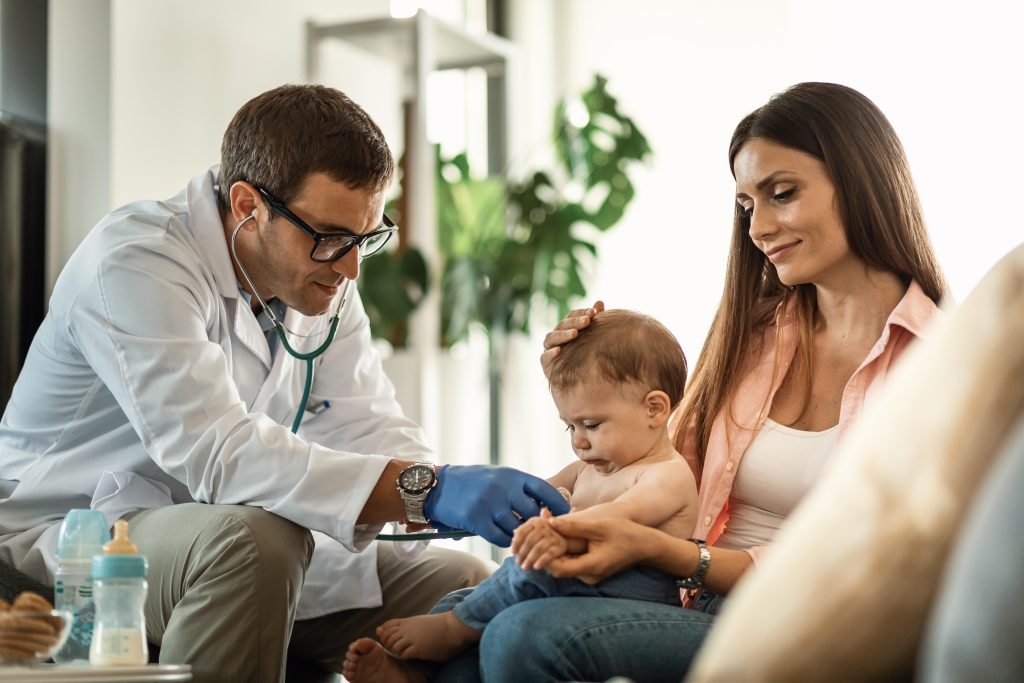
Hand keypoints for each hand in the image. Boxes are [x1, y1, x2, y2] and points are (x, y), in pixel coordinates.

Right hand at [424, 465, 570, 546]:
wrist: (440, 486)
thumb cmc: (474, 482)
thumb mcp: (499, 476)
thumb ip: (520, 488)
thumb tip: (547, 506)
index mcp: (513, 475)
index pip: (545, 490)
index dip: (558, 505)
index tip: (564, 516)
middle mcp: (503, 487)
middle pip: (533, 513)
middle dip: (536, 524)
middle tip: (537, 532)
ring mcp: (490, 504)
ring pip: (517, 528)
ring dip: (518, 534)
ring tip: (517, 535)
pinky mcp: (477, 519)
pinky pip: (500, 538)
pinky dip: (504, 540)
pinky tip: (502, 537)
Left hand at [512, 508, 567, 569]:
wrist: (565, 537)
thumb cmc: (543, 536)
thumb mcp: (533, 531)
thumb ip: (523, 532)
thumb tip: (513, 533)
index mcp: (535, 521)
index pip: (522, 532)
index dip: (516, 543)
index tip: (512, 552)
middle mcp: (545, 525)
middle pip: (529, 541)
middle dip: (522, 553)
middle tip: (518, 563)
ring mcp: (554, 535)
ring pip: (538, 548)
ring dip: (530, 559)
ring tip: (525, 567)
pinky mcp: (561, 545)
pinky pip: (549, 554)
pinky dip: (542, 561)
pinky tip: (536, 567)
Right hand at [540, 301, 604, 378]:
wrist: (580, 387)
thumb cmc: (587, 359)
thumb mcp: (593, 339)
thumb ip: (594, 321)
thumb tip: (599, 301)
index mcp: (567, 329)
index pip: (571, 316)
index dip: (581, 312)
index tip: (594, 312)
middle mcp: (556, 337)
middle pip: (562, 325)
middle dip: (574, 322)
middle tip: (587, 321)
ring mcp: (549, 350)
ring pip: (551, 338)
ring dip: (562, 334)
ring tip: (575, 334)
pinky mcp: (546, 364)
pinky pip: (545, 357)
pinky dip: (551, 353)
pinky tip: (559, 351)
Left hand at [545, 514, 655, 584]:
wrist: (645, 546)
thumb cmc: (626, 533)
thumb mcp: (599, 526)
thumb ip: (574, 526)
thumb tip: (550, 521)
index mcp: (591, 567)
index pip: (558, 569)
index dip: (544, 556)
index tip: (537, 540)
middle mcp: (589, 576)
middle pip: (558, 568)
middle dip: (545, 551)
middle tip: (538, 532)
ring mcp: (590, 575)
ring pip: (564, 566)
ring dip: (553, 550)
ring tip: (547, 530)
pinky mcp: (591, 571)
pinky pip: (572, 563)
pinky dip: (563, 551)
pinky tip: (560, 535)